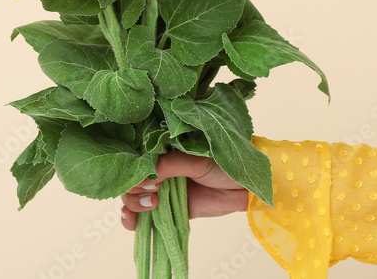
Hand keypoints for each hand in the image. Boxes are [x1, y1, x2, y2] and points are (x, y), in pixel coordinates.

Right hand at [119, 151, 248, 230]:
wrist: (245, 188)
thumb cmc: (224, 165)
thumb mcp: (196, 161)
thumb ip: (170, 165)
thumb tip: (145, 175)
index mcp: (162, 153)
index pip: (135, 161)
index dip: (132, 172)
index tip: (146, 181)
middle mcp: (158, 171)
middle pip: (131, 182)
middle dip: (134, 190)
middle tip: (154, 194)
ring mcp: (162, 191)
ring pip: (133, 198)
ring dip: (133, 204)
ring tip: (152, 205)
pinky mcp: (168, 210)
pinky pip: (145, 216)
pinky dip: (133, 221)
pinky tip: (132, 224)